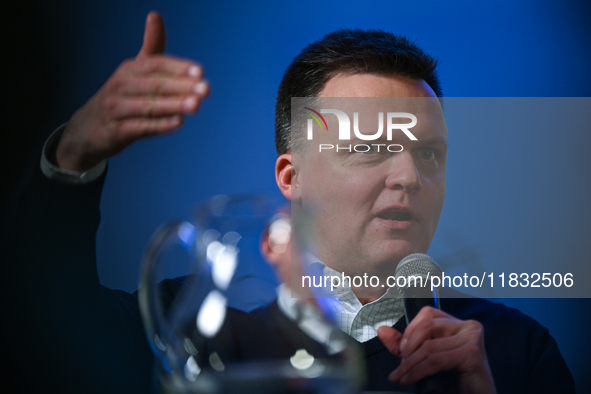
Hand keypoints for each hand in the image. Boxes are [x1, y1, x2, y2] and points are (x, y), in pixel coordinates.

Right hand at [56, 12, 209, 171]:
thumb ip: (151, 48)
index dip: (178, 67)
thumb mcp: (132, 71)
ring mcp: (116, 109)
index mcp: (129, 69)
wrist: (86, 130)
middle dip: (181, 87)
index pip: (155, 64)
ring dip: (173, 105)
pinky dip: (159, 125)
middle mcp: (121, 86)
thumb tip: (155, 15)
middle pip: (154, 85)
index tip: (200, 72)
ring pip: (148, 106)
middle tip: (206, 89)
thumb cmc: (119, 98)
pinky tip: (178, 123)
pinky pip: (140, 127)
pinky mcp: (115, 131)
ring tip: (196, 105)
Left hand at [377, 306, 495, 393]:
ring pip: (429, 345)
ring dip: (409, 364)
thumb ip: (405, 345)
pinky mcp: (472, 354)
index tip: (401, 350)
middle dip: (408, 347)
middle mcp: (469, 326)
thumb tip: (382, 330)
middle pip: (427, 325)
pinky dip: (417, 371)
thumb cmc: (455, 382)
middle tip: (400, 366)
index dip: (410, 329)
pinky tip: (409, 380)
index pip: (427, 313)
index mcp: (459, 324)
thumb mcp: (425, 360)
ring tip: (401, 376)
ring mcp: (472, 338)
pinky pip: (435, 359)